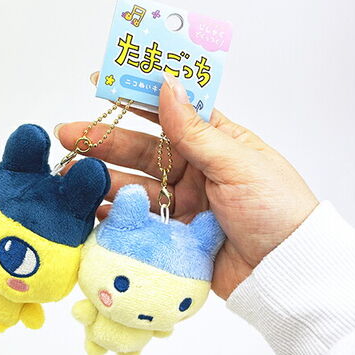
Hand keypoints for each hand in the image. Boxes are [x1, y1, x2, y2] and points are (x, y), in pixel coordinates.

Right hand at [56, 73, 317, 298]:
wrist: (285, 271)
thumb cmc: (274, 207)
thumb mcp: (236, 162)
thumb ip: (195, 129)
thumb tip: (168, 83)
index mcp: (213, 142)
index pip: (168, 112)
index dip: (135, 98)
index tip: (101, 85)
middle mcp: (194, 168)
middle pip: (142, 151)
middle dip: (105, 142)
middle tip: (68, 135)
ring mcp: (181, 202)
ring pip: (135, 186)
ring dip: (103, 180)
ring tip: (72, 176)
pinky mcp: (173, 233)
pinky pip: (138, 219)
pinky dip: (115, 215)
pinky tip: (92, 209)